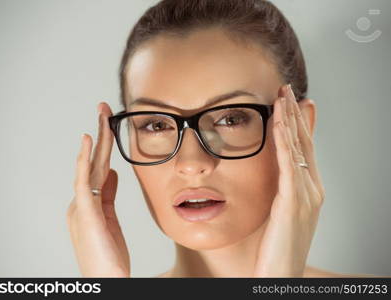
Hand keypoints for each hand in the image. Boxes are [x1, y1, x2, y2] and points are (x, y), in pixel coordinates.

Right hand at [66, 102, 129, 276]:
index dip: (105, 145)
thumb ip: (109, 195)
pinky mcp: (84, 212)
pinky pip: (84, 181)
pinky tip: (88, 140)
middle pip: (95, 161)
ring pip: (90, 166)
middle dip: (101, 134)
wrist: (107, 279)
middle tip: (104, 108)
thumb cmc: (108, 254)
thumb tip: (115, 172)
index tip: (110, 124)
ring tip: (101, 115)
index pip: (100, 167)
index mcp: (91, 202)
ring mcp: (81, 206)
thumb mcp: (110, 218)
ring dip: (96, 139)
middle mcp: (82, 201)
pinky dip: (85, 159)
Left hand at [253, 84, 324, 276]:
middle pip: (303, 143)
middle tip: (288, 89)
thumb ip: (278, 193)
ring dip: (290, 118)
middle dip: (295, 114)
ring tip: (284, 95)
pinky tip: (279, 120)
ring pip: (298, 148)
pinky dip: (284, 138)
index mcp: (307, 192)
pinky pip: (288, 163)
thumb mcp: (278, 215)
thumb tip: (271, 178)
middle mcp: (311, 190)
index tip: (294, 103)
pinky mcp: (293, 201)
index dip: (299, 124)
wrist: (279, 276)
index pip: (304, 150)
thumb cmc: (276, 249)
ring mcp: (305, 195)